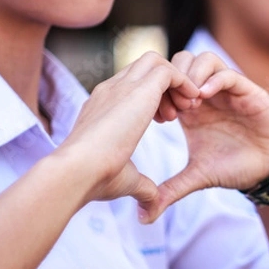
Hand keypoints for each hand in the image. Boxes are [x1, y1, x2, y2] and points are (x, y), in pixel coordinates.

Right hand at [55, 52, 199, 212]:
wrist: (77, 171)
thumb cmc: (93, 180)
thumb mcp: (124, 180)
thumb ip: (141, 187)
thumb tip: (150, 207)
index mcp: (102, 107)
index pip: (130, 85)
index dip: (153, 99)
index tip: (166, 121)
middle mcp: (111, 90)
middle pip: (143, 67)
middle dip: (166, 86)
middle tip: (179, 113)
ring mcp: (122, 86)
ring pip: (155, 61)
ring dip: (176, 81)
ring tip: (188, 108)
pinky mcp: (138, 89)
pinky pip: (168, 70)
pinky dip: (184, 82)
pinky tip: (191, 104)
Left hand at [143, 51, 268, 221]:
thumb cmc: (234, 167)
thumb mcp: (197, 177)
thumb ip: (170, 190)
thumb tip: (143, 218)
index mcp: (190, 109)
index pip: (166, 83)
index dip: (158, 94)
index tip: (159, 121)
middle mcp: (206, 94)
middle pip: (180, 62)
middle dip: (172, 81)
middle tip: (173, 110)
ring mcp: (226, 90)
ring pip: (202, 59)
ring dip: (191, 76)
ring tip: (189, 104)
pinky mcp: (246, 90)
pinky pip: (226, 72)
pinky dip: (213, 80)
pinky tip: (204, 99)